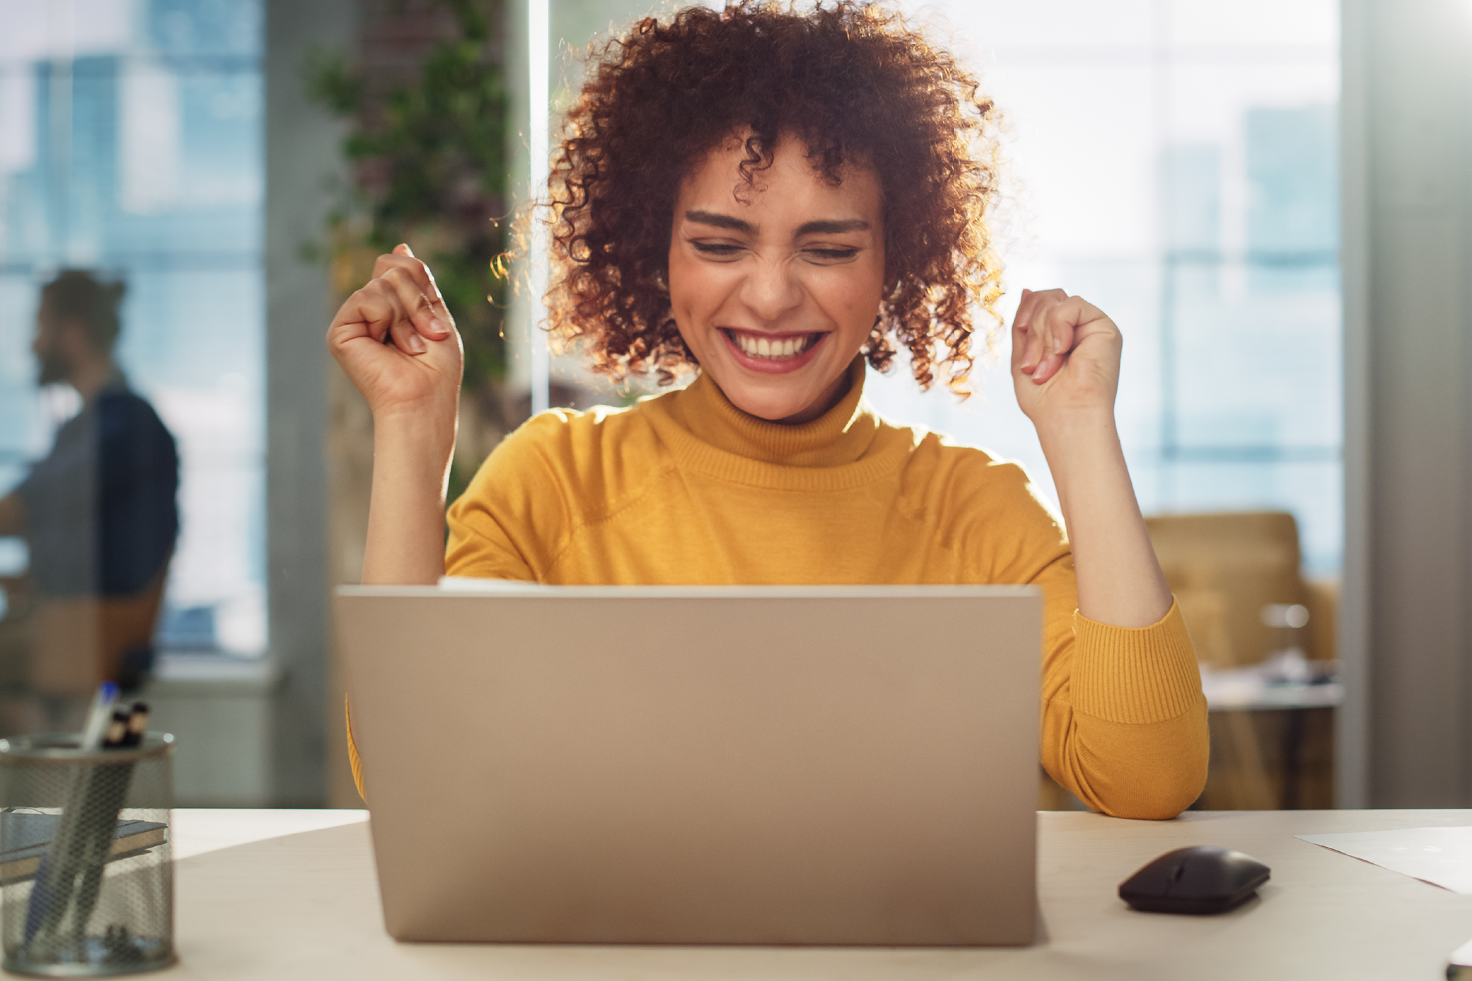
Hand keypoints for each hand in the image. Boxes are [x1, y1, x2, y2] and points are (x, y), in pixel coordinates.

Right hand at [326, 244, 462, 425]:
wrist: (426, 398)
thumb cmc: (436, 368)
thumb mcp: (435, 315)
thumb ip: (417, 281)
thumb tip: (400, 246)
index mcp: (391, 305)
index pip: (401, 264)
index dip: (422, 285)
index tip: (434, 326)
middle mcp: (369, 309)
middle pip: (393, 267)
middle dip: (419, 301)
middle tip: (427, 336)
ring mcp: (353, 319)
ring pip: (383, 282)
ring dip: (409, 315)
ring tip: (410, 347)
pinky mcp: (340, 330)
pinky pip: (368, 297)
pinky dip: (388, 319)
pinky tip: (390, 346)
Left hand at [1010, 288, 1121, 430]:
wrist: (1067, 417)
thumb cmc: (1045, 398)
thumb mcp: (1024, 356)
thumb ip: (1026, 325)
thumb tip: (1027, 289)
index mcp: (1061, 334)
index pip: (1039, 303)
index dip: (1024, 318)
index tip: (1022, 357)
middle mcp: (1078, 328)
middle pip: (1045, 298)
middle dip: (1031, 332)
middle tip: (1031, 367)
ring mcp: (1092, 326)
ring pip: (1055, 301)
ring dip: (1042, 338)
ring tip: (1045, 368)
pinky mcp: (1105, 327)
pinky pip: (1071, 305)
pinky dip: (1058, 328)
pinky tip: (1062, 351)